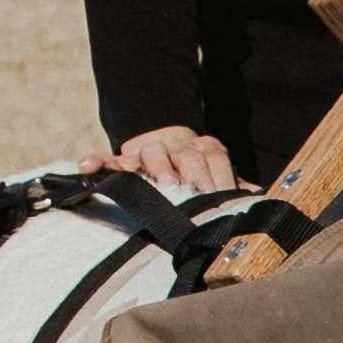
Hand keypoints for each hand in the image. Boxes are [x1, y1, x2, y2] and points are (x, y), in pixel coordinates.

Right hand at [85, 126, 238, 194]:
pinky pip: (107, 158)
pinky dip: (97, 162)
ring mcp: (148, 151)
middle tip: (196, 195)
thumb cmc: (197, 170)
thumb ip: (233, 185)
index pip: (216, 161)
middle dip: (193, 176)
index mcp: (205, 149)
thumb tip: (255, 198)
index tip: (224, 200)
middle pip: (187, 157)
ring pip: (151, 153)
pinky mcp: (123, 159)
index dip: (221, 181)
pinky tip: (87, 167)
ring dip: (157, 167)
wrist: (165, 142)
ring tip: (162, 182)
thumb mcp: (217, 174)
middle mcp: (178, 147)